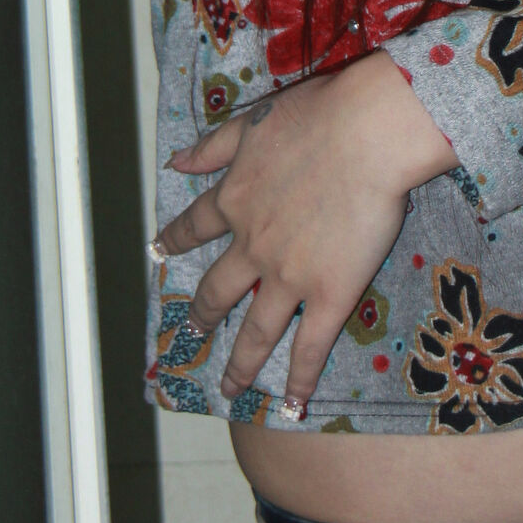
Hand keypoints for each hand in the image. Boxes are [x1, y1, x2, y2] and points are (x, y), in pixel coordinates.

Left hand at [158, 51, 456, 410]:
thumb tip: (175, 162)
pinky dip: (299, 379)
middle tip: (191, 332)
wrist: (364, 135)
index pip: (195, 226)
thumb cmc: (316, 116)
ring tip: (230, 388)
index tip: (158, 251)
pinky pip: (309, 347)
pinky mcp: (328, 294)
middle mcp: (253, 245)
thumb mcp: (251, 123)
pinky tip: (293, 405)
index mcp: (235, 198)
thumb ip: (212, 147)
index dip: (175, 240)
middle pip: (218, 289)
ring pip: (255, 330)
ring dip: (241, 363)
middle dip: (202, 314)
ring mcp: (287, 276)